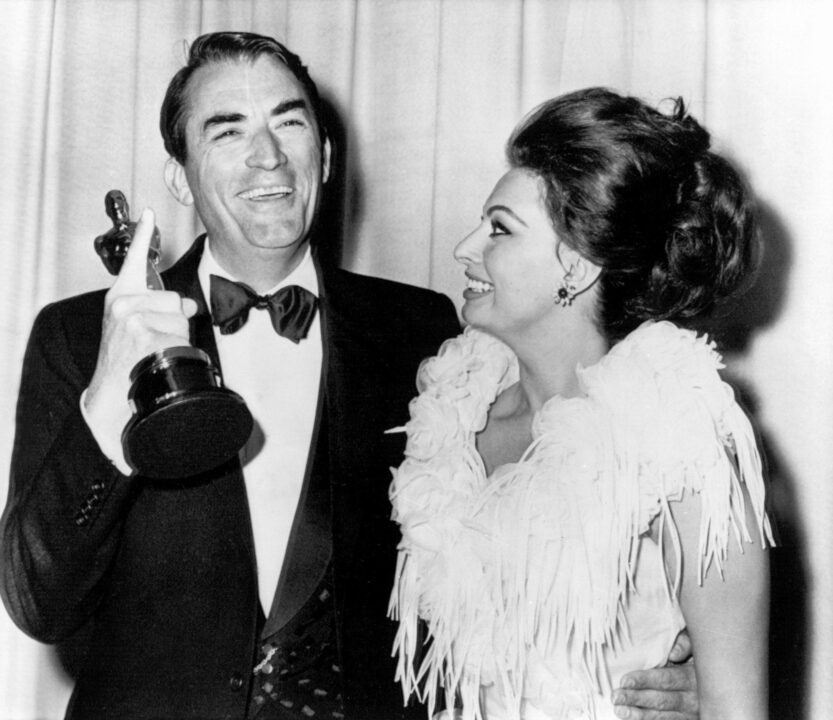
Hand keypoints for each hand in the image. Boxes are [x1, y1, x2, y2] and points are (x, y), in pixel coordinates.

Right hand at [84, 208, 196, 469]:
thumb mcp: (137, 326)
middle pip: (178, 300)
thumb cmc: (127, 358)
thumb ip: (160, 308)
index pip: (136, 259)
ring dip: (178, 338)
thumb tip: (191, 304)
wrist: (111, 390)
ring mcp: (132, 319)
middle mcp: (123, 303)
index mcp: (122, 296)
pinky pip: (180, 338)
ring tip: (155, 351)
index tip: (149, 212)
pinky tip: (156, 359)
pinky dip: (177, 351)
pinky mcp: (142, 334)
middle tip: (158, 339)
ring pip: (182, 319)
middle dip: (178, 321)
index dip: (144, 234)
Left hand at [612, 631, 697, 719]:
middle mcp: (695, 699)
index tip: (624, 681)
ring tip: (620, 710)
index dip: (644, 680)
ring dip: (640, 715)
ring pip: (663, 717)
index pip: (666, 679)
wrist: (716, 681)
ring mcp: (693, 715)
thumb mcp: (696, 647)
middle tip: (616, 696)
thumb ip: (685, 644)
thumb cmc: (698, 658)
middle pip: (662, 701)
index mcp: (693, 677)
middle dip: (636, 699)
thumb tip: (674, 654)